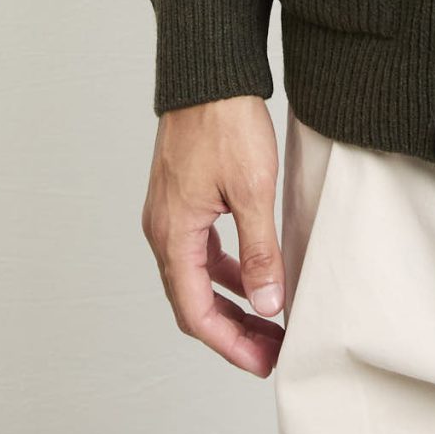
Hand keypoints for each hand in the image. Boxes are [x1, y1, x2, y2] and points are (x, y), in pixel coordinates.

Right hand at [142, 97, 287, 373]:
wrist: (208, 72)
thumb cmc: (226, 122)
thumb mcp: (254, 191)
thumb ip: (260, 251)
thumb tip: (267, 304)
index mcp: (174, 235)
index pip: (196, 312)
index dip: (231, 344)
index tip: (265, 361)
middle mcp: (163, 230)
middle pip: (193, 302)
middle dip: (232, 332)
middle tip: (271, 351)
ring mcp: (170, 215)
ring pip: (196, 278)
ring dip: (230, 304)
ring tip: (268, 321)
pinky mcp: (182, 199)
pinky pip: (200, 251)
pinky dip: (225, 272)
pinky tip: (252, 275)